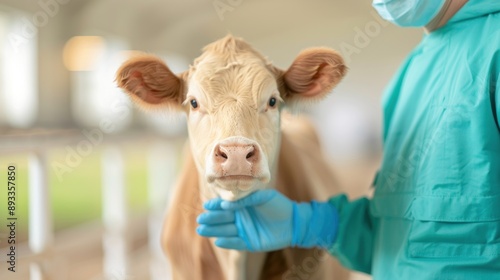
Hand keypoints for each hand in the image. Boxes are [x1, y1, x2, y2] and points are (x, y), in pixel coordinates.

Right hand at [196, 189, 338, 251]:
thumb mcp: (263, 197)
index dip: (214, 206)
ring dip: (213, 231)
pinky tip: (218, 241)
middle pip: (222, 219)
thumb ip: (245, 200)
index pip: (224, 205)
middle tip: (200, 220)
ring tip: (201, 230)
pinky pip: (236, 243)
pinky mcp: (249, 243)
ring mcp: (244, 230)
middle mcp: (240, 218)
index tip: (206, 205)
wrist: (294, 221)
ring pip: (225, 231)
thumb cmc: (279, 205)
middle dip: (210, 219)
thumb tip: (226, 203)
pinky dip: (227, 242)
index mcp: (242, 205)